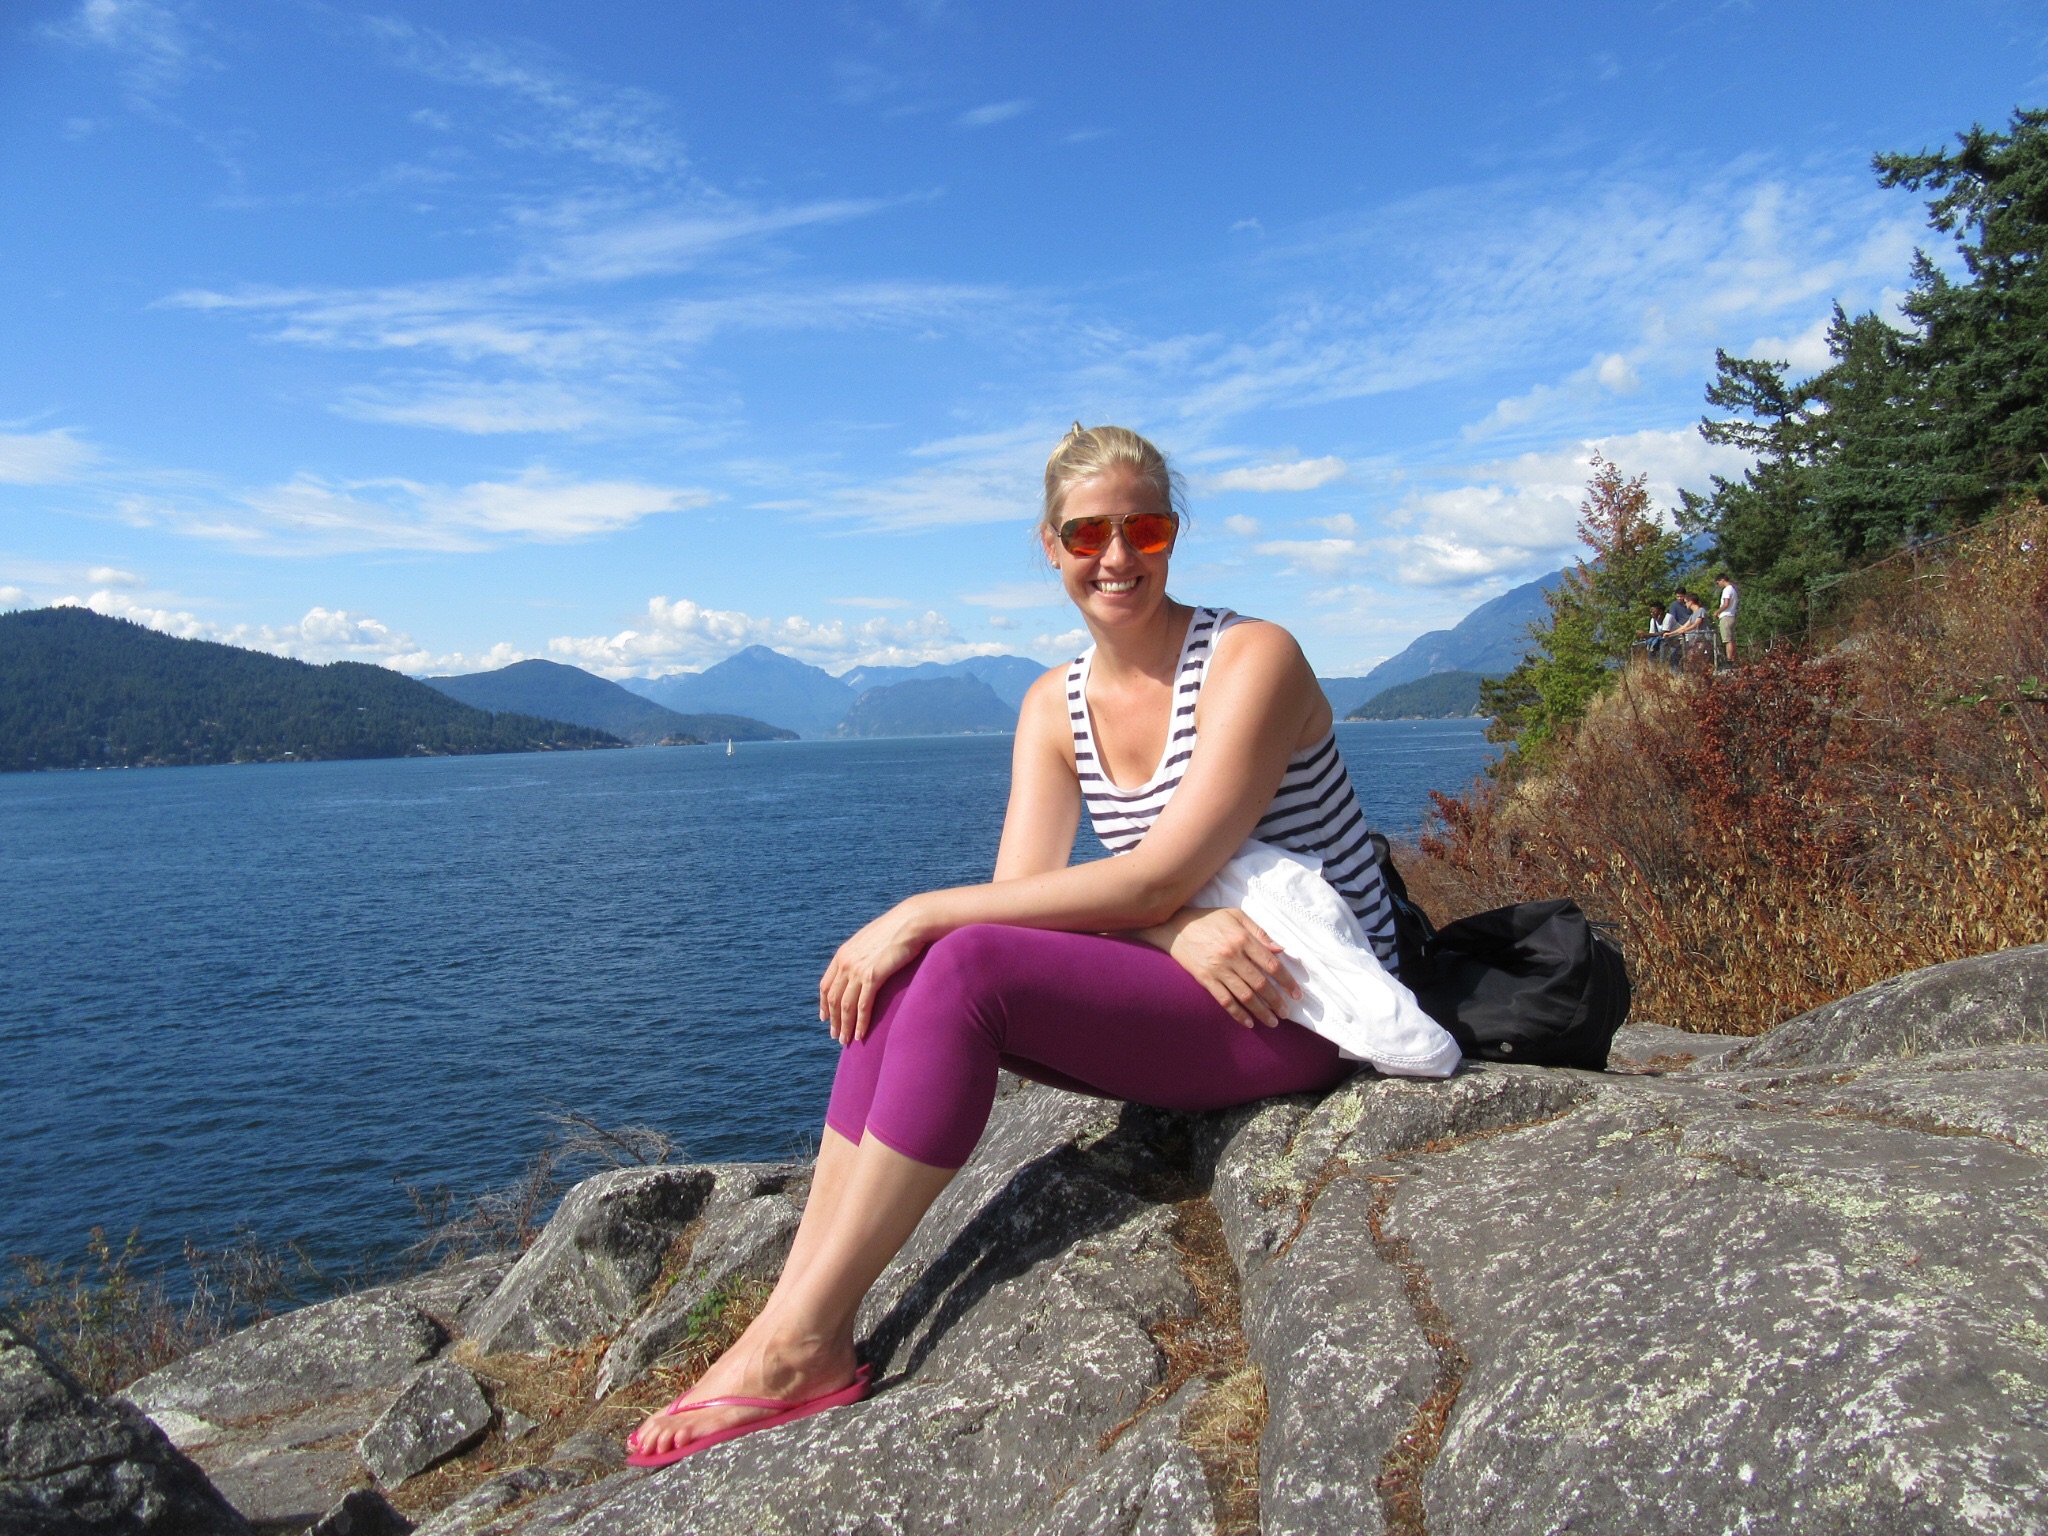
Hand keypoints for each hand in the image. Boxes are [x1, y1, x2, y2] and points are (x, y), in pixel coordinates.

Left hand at [819, 900, 929, 1044]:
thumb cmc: (896, 930)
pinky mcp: (874, 976)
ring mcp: (858, 970)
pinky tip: (861, 1034)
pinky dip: (860, 1023)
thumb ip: (861, 954)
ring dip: (845, 1026)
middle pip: (833, 999)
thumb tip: (863, 965)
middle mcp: (846, 963)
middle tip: (836, 1036)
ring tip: (846, 1041)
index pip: (826, 985)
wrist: (910, 921)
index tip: (825, 1017)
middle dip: (834, 1020)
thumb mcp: (870, 940)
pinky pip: (863, 1006)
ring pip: (845, 1006)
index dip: (824, 1004)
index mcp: (842, 954)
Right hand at [1139, 906, 1299, 1027]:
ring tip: (1273, 1022)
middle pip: (1261, 984)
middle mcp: (1232, 956)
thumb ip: (1259, 932)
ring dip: (1261, 1011)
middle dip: (1276, 1001)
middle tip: (1286, 1013)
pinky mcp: (1205, 979)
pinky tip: (1249, 1023)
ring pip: (1245, 996)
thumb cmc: (1209, 919)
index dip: (1287, 981)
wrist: (1175, 926)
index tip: (1296, 994)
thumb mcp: (1236, 916)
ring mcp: (1218, 969)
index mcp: (1243, 939)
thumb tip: (1280, 950)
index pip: (1272, 964)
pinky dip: (1238, 1014)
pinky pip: (1224, 1001)